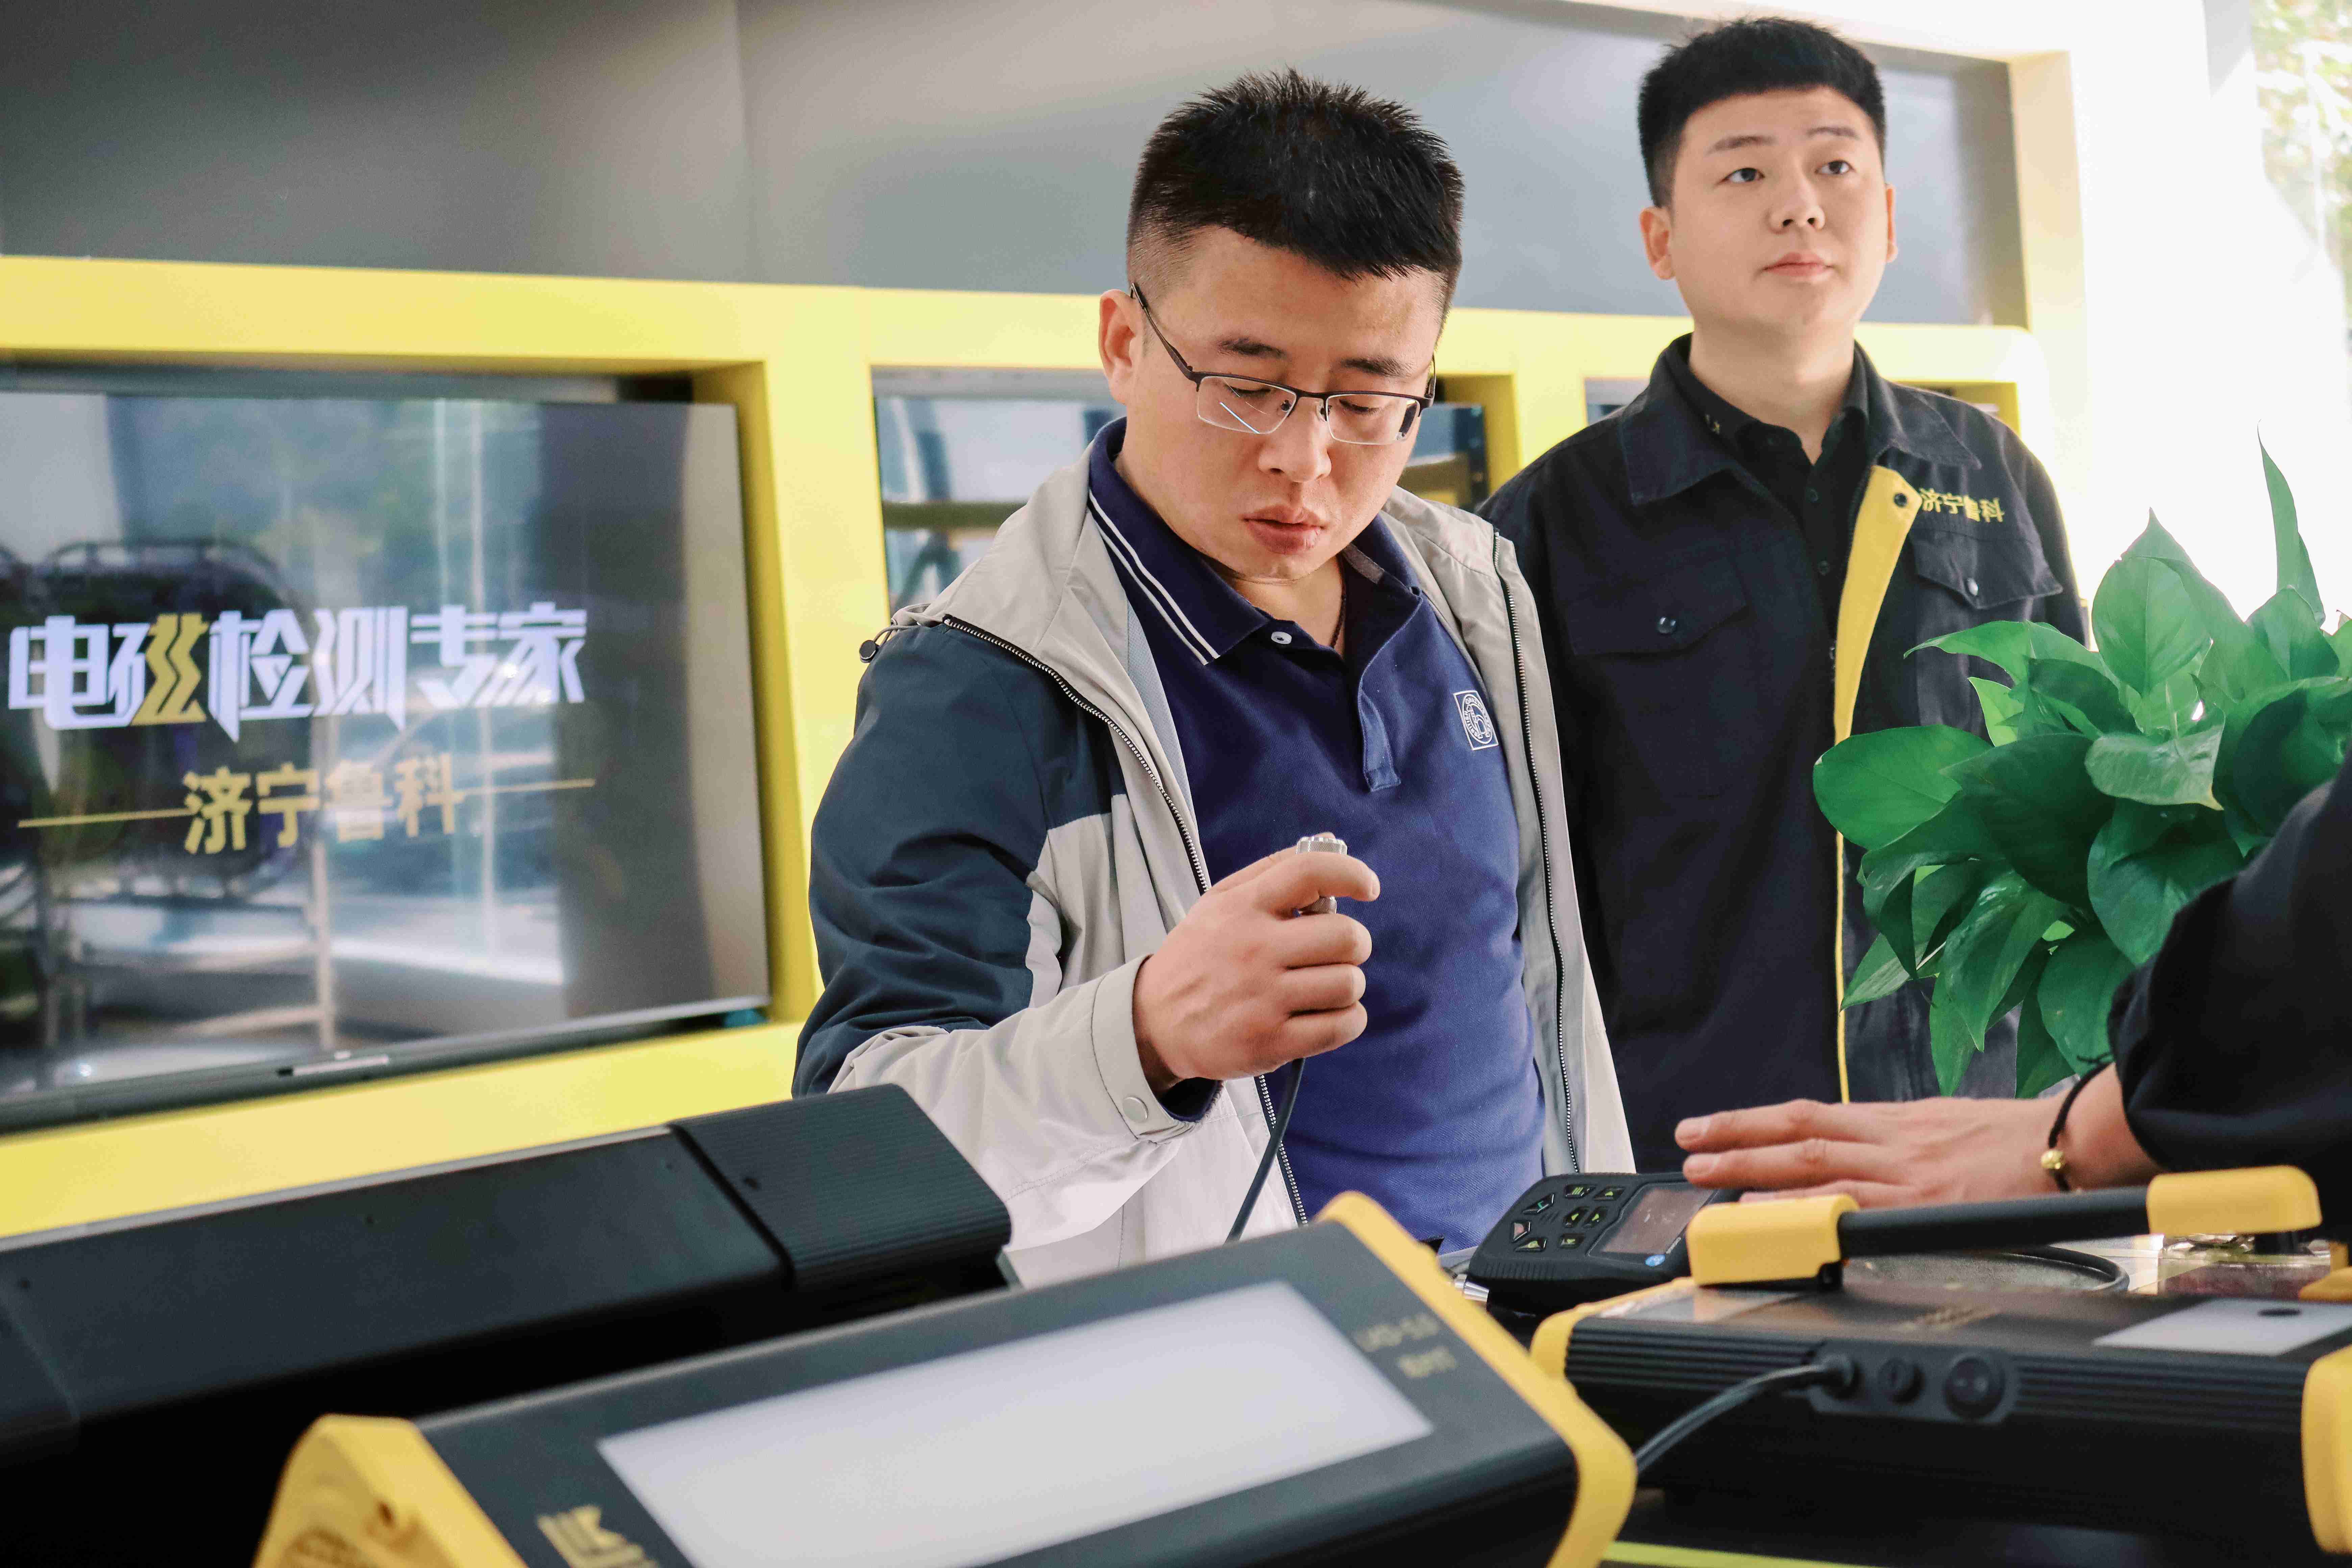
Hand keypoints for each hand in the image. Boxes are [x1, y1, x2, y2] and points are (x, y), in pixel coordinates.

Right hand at [1132, 847, 1378, 1091]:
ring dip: (1348, 985)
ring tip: (1323, 986)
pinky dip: (1348, 1019)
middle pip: (1346, 937)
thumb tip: (1334, 845)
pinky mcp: (1271, 1042)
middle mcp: (1254, 950)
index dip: (1351, 875)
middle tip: (1333, 953)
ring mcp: (1263, 999)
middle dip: (1353, 944)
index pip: (1310, 873)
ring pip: (1349, 984)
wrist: (1155, 1022)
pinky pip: (1342, 1026)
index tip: (1368, 888)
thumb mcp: (1220, 902)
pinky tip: (1328, 1014)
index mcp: (1243, 908)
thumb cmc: (1198, 956)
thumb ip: (1274, 870)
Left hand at [1676, 1096, 2062, 1207]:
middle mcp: (1890, 1141)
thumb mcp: (1948, 1123)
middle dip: (1735, 1138)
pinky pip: (1849, 1203)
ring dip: (1751, 1169)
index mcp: (1896, 1120)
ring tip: (1705, 1175)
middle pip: (1797, 1132)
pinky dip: (1802, 1206)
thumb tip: (1862, 1147)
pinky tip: (1768, 1212)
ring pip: (1810, 1163)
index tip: (1716, 1125)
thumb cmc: (2019, 1139)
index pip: (1811, 1115)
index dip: (1757, 1121)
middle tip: (1688, 1144)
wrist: (2071, 1143)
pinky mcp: (1923, 1205)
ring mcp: (1902, 1173)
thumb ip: (1901, 1137)